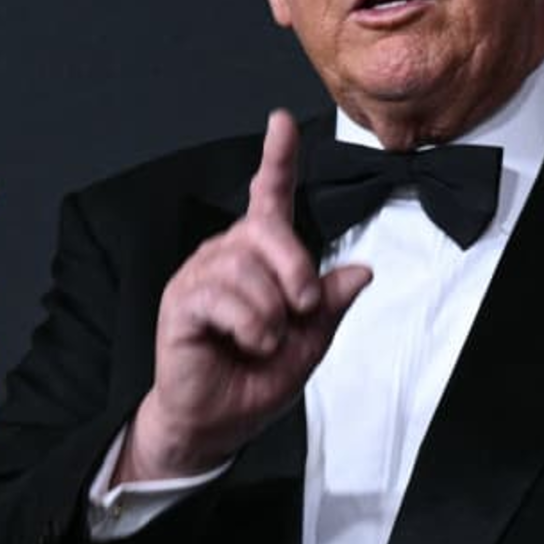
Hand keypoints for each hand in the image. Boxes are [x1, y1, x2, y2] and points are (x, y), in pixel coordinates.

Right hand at [123, 111, 370, 480]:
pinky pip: (226, 297)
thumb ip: (330, 304)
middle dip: (297, 270)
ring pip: (251, 269)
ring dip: (271, 316)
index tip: (282, 122)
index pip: (270, 197)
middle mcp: (228, 253)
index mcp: (260, 256)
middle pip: (271, 230)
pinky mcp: (182, 300)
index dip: (278, 158)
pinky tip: (246, 342)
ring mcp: (201, 274)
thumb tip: (361, 271)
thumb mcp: (311, 341)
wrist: (218, 421)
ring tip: (261, 341)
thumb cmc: (257, 377)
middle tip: (301, 310)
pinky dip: (250, 326)